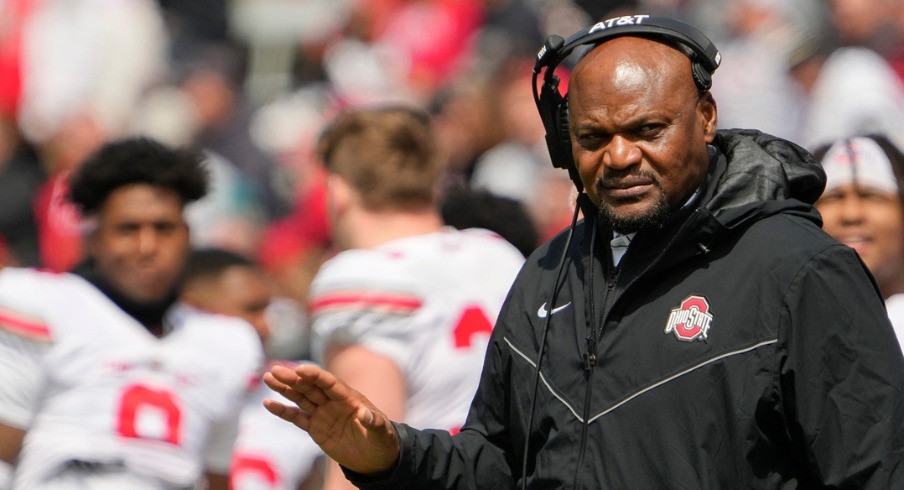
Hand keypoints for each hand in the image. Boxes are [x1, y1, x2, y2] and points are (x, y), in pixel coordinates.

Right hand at [263, 363, 400, 474]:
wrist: (375, 457)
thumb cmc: (382, 440)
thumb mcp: (381, 432)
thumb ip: (374, 422)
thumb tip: (366, 414)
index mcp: (349, 398)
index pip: (329, 383)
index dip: (315, 375)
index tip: (299, 369)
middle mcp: (333, 402)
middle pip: (310, 387)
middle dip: (293, 378)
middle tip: (275, 369)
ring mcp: (323, 414)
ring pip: (300, 398)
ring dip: (284, 388)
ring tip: (268, 377)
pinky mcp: (315, 428)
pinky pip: (296, 417)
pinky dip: (283, 411)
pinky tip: (268, 403)